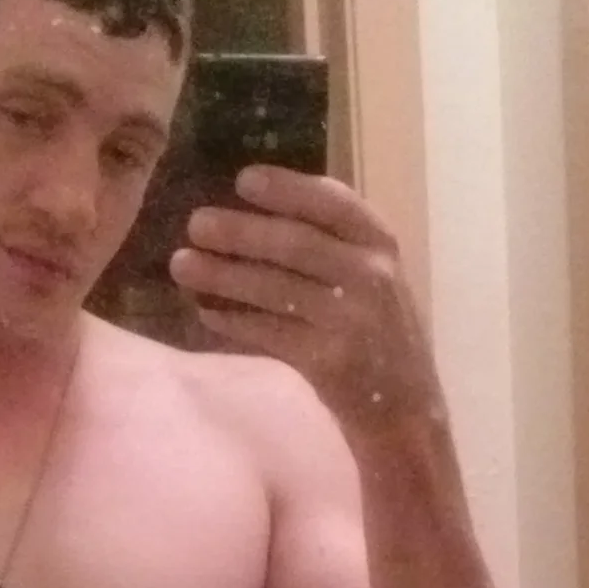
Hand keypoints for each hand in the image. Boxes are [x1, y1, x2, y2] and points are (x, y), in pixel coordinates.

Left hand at [170, 166, 442, 435]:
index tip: (243, 180)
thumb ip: (328, 242)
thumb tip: (250, 211)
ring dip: (224, 276)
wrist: (407, 406)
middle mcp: (372, 275)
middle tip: (195, 224)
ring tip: (182, 265)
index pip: (333, 203)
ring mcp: (353, 320)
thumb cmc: (375, 330)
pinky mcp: (332, 360)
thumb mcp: (368, 275)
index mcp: (380, 243)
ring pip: (277, 288)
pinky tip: (207, 313)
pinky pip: (272, 333)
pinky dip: (236, 322)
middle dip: (241, 232)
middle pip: (296, 243)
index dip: (287, 189)